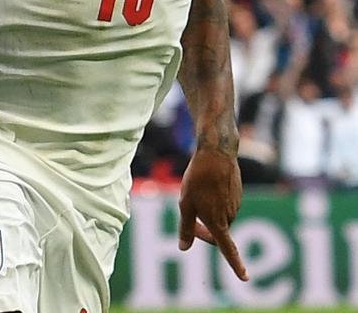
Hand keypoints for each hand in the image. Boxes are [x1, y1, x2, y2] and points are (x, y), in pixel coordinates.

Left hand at [179, 148, 248, 281]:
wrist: (216, 153)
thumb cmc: (198, 179)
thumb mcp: (185, 204)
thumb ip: (186, 228)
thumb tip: (184, 248)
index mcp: (218, 222)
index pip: (228, 249)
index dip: (236, 265)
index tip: (245, 277)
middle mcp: (230, 216)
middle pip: (218, 232)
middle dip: (204, 229)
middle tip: (189, 214)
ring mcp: (236, 204)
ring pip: (221, 216)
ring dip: (209, 212)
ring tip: (198, 191)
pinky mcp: (238, 193)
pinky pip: (225, 204)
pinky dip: (216, 200)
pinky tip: (208, 184)